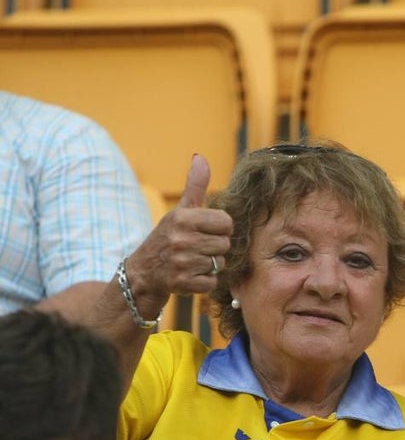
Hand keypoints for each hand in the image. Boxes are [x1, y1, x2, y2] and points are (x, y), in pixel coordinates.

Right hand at [124, 154, 232, 302]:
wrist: (142, 273)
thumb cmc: (168, 237)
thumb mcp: (180, 211)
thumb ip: (194, 186)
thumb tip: (200, 157)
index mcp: (183, 218)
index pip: (227, 223)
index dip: (220, 228)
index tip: (205, 231)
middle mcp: (181, 238)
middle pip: (225, 244)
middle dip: (214, 248)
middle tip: (196, 248)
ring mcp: (181, 262)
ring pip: (220, 263)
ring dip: (209, 265)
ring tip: (191, 261)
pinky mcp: (182, 283)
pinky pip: (212, 282)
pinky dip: (204, 281)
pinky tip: (189, 275)